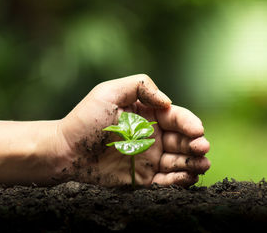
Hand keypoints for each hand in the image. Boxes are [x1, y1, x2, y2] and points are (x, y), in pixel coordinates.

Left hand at [55, 74, 209, 186]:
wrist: (65, 151)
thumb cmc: (85, 120)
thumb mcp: (109, 92)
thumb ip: (140, 86)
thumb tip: (167, 101)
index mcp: (148, 116)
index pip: (176, 118)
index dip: (189, 123)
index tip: (197, 130)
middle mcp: (152, 137)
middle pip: (182, 141)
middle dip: (195, 145)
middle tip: (202, 149)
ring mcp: (148, 159)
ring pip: (178, 161)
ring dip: (193, 163)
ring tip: (201, 165)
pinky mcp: (141, 179)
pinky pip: (165, 181)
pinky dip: (179, 180)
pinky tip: (187, 178)